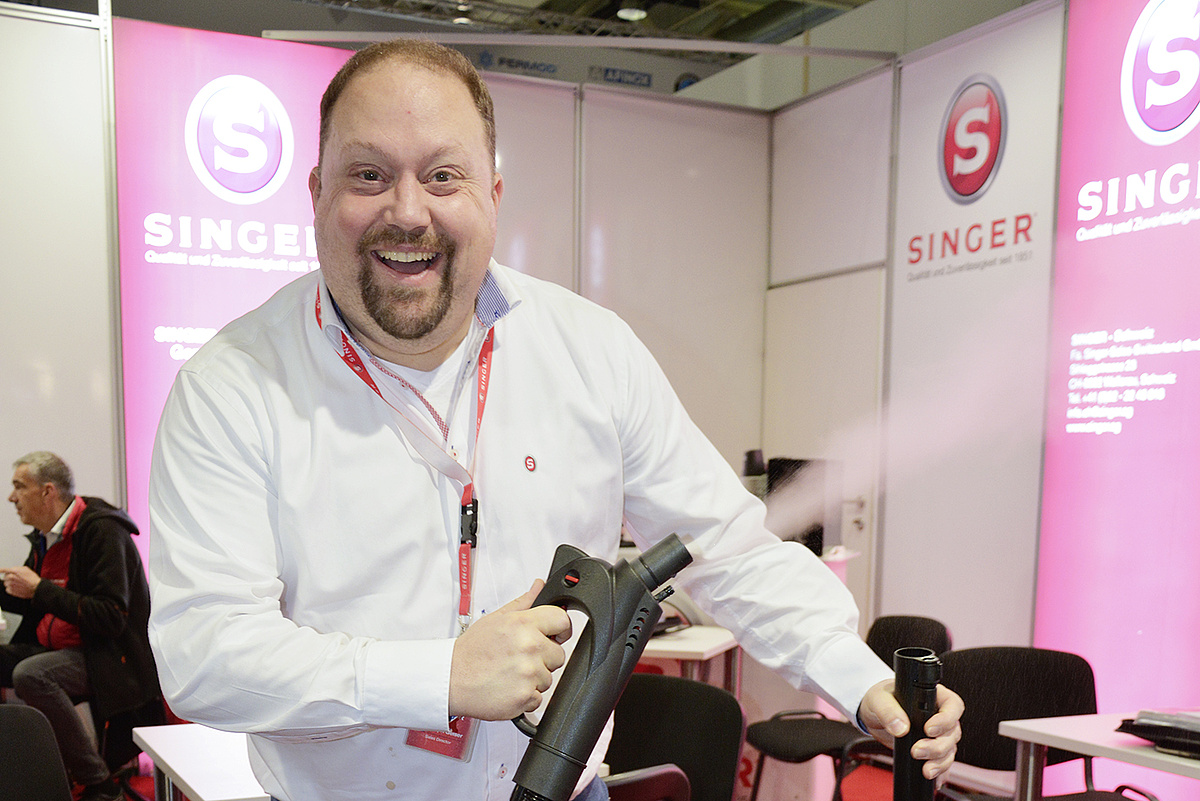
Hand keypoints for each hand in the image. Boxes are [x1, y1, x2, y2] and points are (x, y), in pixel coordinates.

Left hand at [1, 566, 40, 598]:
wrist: (36, 587)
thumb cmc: (32, 578)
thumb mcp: (26, 569)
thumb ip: (17, 569)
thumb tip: (13, 570)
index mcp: (14, 571)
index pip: (4, 570)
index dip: (1, 570)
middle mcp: (11, 577)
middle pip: (5, 577)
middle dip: (9, 578)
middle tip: (17, 579)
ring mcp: (10, 584)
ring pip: (5, 583)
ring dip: (10, 583)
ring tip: (18, 584)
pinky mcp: (11, 591)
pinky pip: (7, 589)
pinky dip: (11, 589)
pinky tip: (17, 588)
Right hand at [448, 580, 571, 720]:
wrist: (451, 679)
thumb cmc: (471, 651)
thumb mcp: (496, 619)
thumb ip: (524, 602)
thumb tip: (539, 586)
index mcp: (523, 624)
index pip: (562, 620)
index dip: (560, 629)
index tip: (554, 635)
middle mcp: (529, 647)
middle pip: (559, 654)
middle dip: (544, 658)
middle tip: (520, 659)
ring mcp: (528, 673)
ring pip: (549, 678)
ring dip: (533, 679)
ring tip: (510, 673)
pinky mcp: (525, 697)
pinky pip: (538, 698)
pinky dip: (525, 697)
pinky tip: (509, 687)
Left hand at [858, 679, 962, 778]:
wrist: (874, 715)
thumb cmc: (881, 699)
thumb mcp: (879, 700)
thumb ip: (888, 711)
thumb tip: (900, 727)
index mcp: (933, 696)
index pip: (952, 705)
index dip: (946, 719)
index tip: (928, 729)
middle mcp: (939, 715)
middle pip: (952, 732)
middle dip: (937, 746)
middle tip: (917, 751)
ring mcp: (938, 734)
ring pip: (950, 749)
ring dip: (939, 762)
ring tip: (925, 769)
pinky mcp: (932, 749)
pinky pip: (943, 762)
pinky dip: (939, 771)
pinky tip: (931, 776)